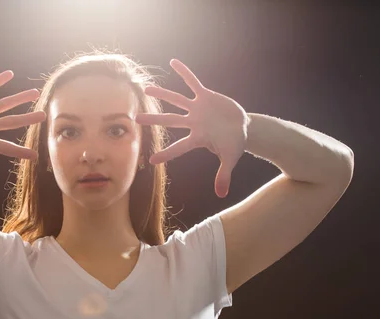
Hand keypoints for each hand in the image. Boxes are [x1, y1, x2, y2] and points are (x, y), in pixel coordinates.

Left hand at [135, 59, 248, 197]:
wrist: (243, 128)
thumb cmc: (234, 145)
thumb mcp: (230, 159)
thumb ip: (224, 175)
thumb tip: (221, 195)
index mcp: (198, 139)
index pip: (179, 148)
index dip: (167, 154)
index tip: (151, 160)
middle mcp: (193, 123)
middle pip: (170, 121)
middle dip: (154, 120)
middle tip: (135, 119)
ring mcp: (197, 109)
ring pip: (176, 100)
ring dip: (163, 94)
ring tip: (147, 88)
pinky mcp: (206, 96)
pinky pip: (193, 82)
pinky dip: (185, 73)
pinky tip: (174, 63)